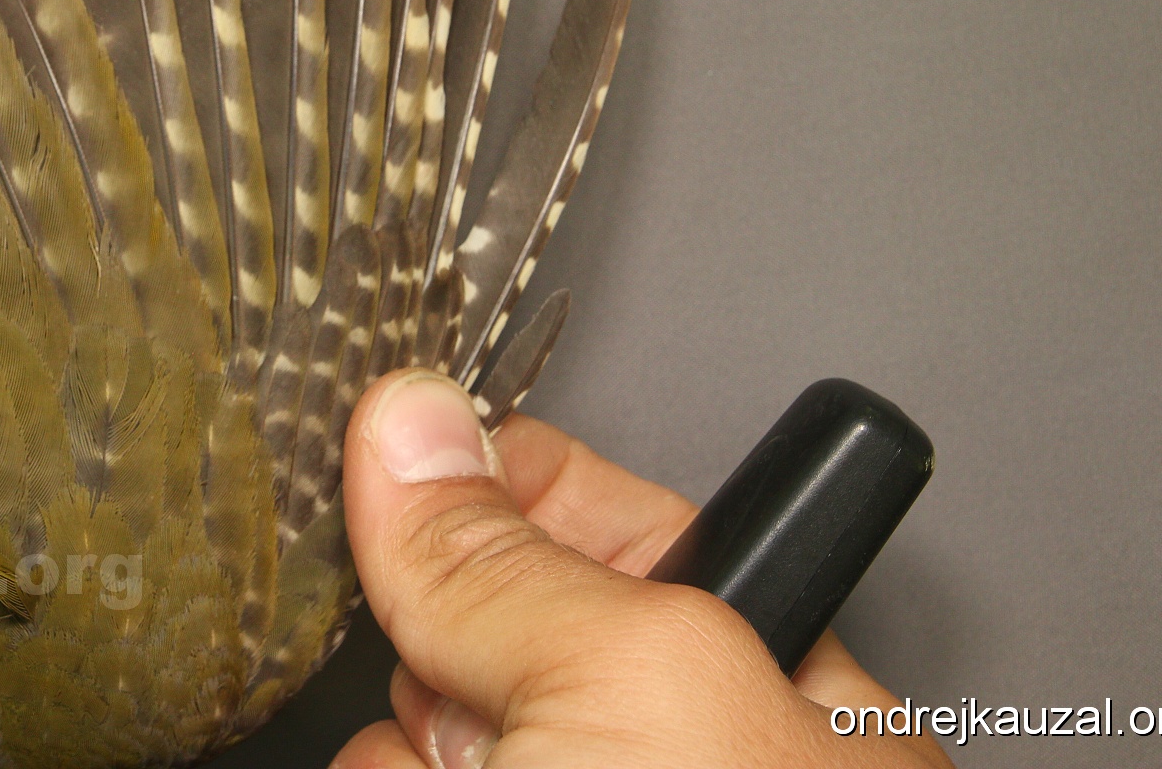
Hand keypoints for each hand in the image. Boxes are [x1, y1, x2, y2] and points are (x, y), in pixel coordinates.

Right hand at [335, 370, 953, 767]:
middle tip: (487, 699)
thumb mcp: (637, 689)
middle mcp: (658, 744)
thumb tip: (410, 425)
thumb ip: (514, 559)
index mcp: (758, 672)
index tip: (412, 460)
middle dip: (448, 642)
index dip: (497, 480)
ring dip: (407, 748)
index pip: (595, 515)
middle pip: (480, 616)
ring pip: (404, 722)